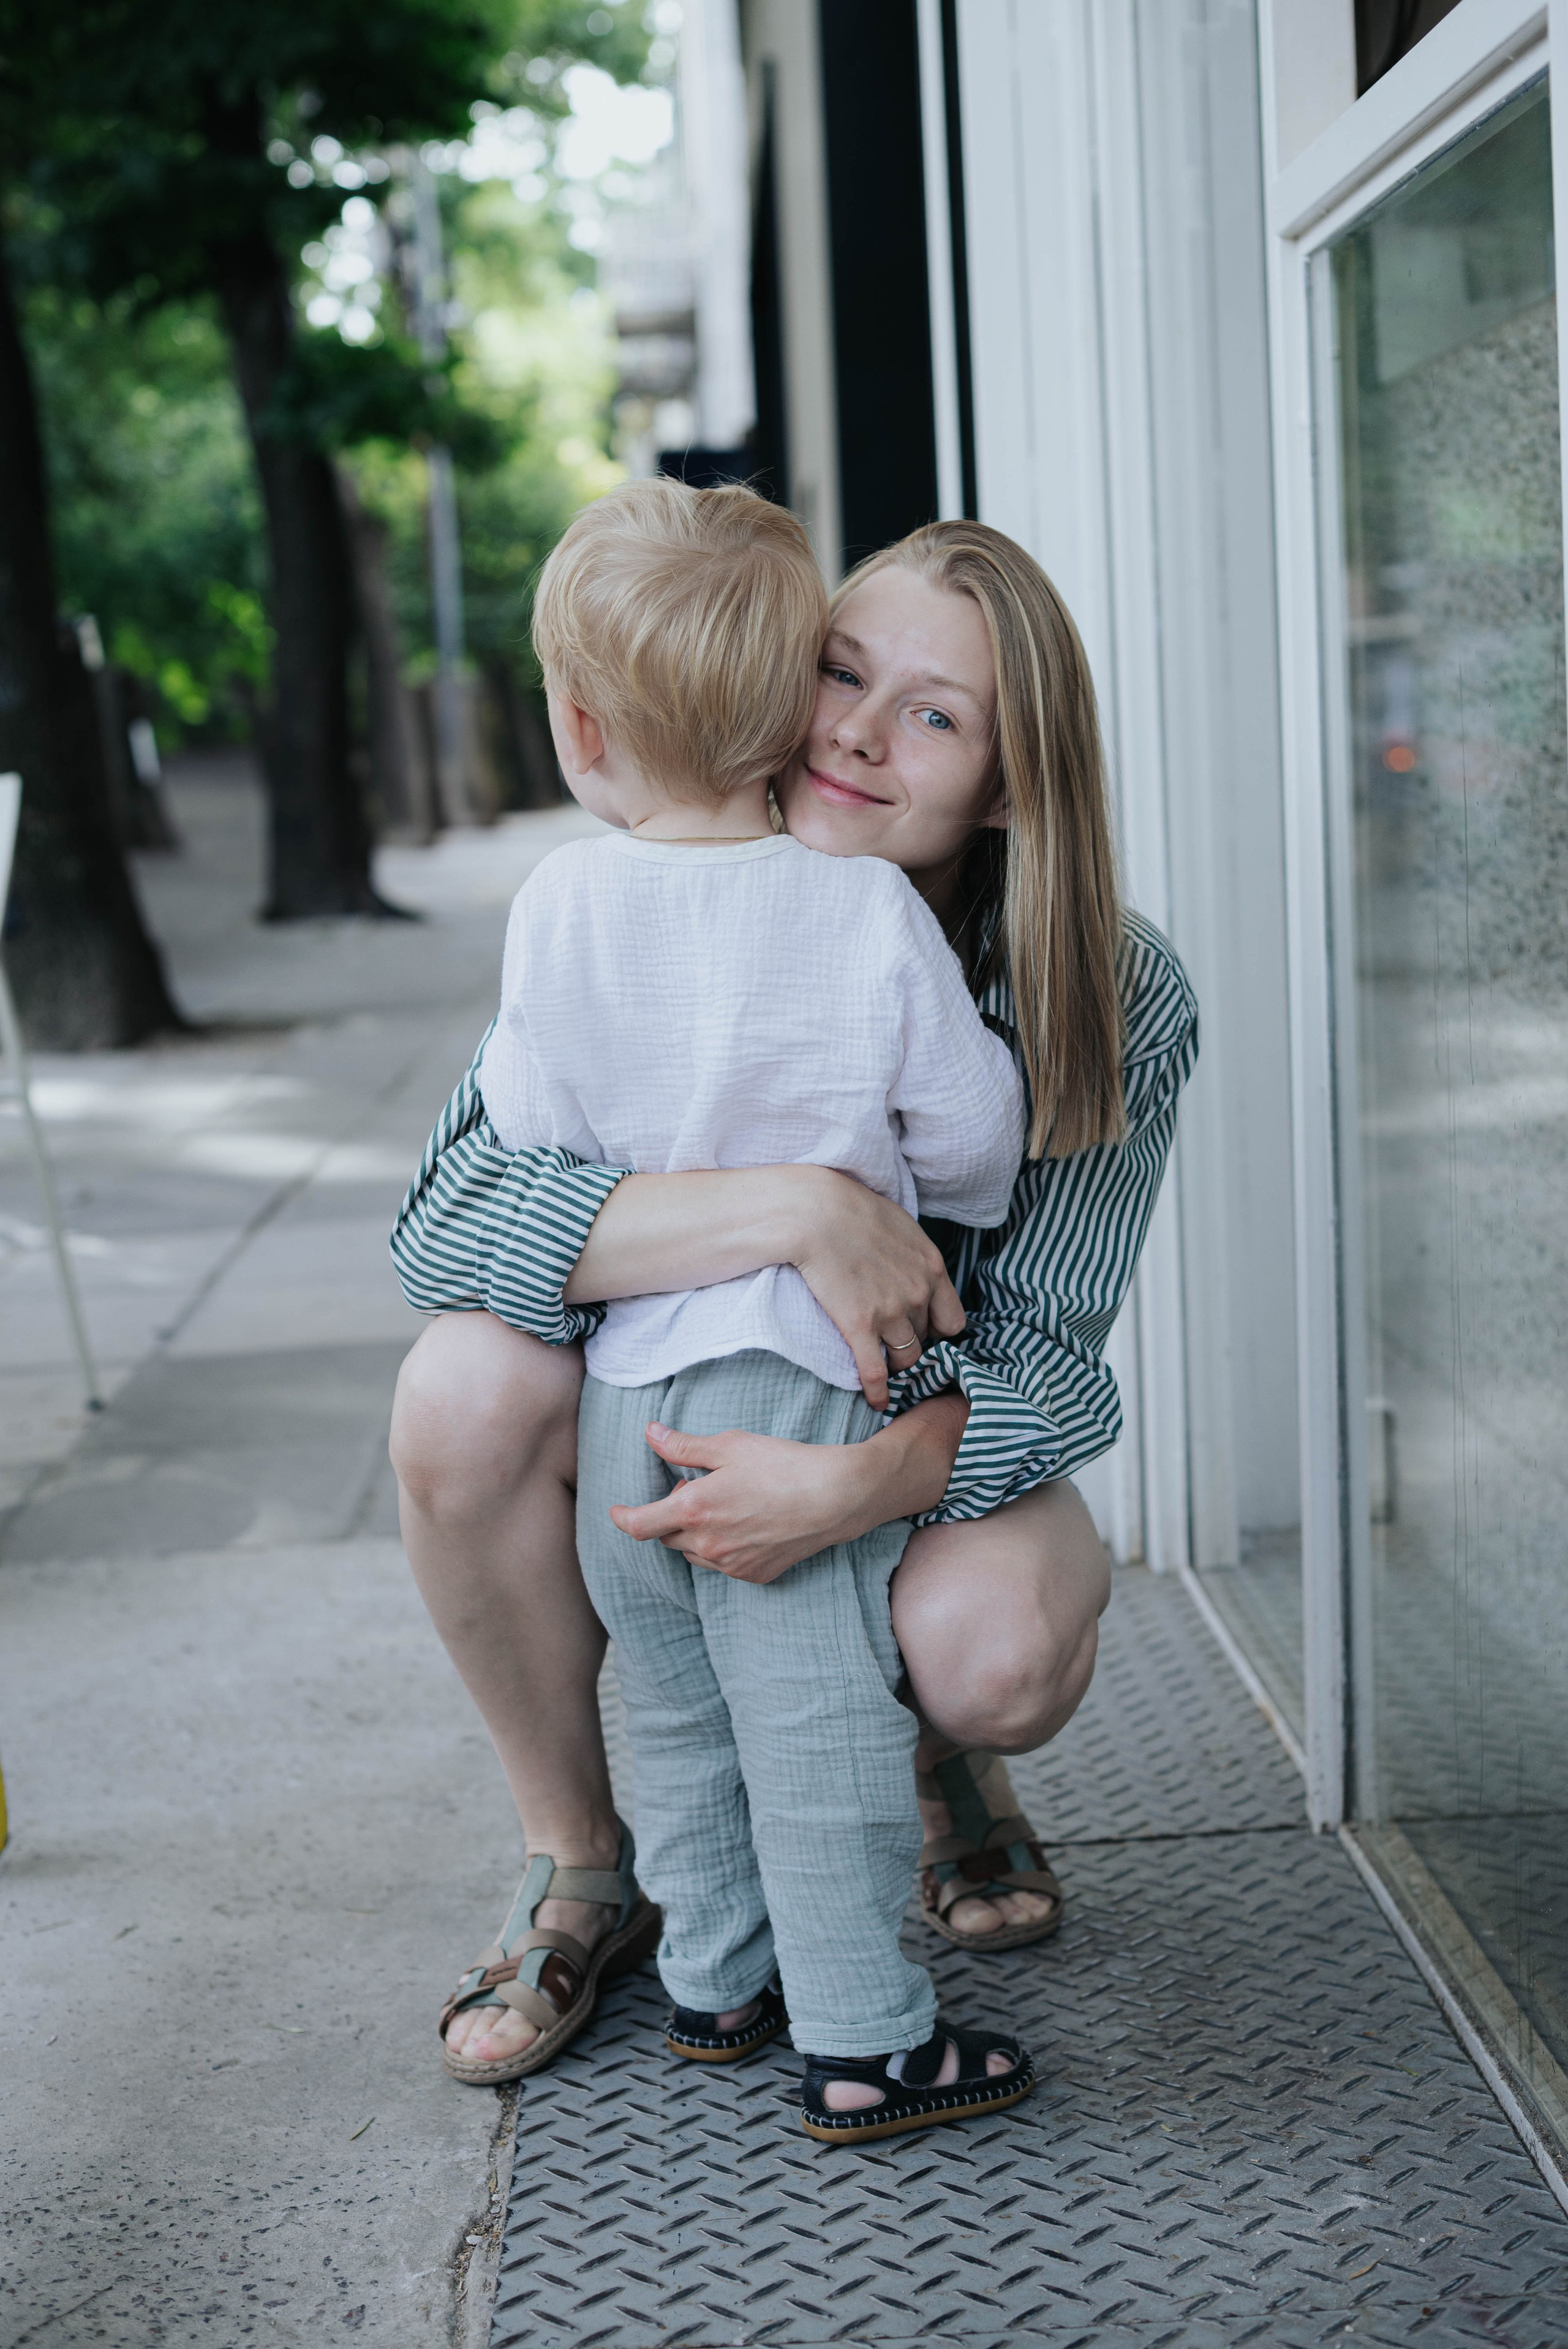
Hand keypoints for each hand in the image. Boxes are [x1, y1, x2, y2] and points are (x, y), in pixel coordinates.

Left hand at [608, 1421, 870, 1582]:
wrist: (835, 1497)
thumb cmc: (783, 1465)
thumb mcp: (730, 1445)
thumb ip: (684, 1446)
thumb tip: (650, 1434)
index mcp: (695, 1511)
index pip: (639, 1525)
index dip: (622, 1518)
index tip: (617, 1511)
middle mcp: (708, 1545)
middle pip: (667, 1538)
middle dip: (671, 1515)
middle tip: (697, 1487)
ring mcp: (731, 1565)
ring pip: (694, 1553)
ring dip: (695, 1533)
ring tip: (725, 1504)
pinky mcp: (754, 1575)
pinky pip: (723, 1565)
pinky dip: (722, 1547)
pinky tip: (747, 1523)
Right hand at [790, 1172, 965, 1408]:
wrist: (816, 1212)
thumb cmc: (854, 1210)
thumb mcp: (903, 1224)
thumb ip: (915, 1253)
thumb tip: (914, 1265)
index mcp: (932, 1268)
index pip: (953, 1321)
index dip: (938, 1331)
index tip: (923, 1332)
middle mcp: (918, 1295)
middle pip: (926, 1340)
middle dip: (914, 1345)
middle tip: (895, 1347)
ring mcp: (890, 1313)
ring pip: (905, 1359)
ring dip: (896, 1366)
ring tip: (885, 1369)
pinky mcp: (860, 1326)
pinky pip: (875, 1372)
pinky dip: (878, 1392)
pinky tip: (877, 1402)